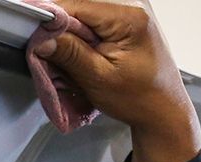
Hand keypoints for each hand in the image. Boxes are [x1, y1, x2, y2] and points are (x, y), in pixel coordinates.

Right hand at [30, 0, 200, 161]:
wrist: (163, 111)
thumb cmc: (140, 99)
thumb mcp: (99, 78)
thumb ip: (70, 54)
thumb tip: (44, 38)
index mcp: (129, 17)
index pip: (77, 5)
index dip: (53, 21)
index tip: (38, 37)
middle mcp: (132, 7)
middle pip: (80, 8)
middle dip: (62, 31)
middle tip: (56, 56)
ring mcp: (130, 14)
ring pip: (85, 16)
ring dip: (72, 36)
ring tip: (78, 61)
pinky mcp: (127, 22)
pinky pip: (94, 23)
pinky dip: (83, 39)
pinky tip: (87, 56)